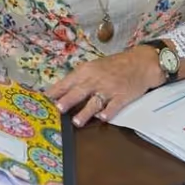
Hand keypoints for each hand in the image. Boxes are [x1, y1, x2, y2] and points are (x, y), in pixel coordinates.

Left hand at [46, 46, 164, 126]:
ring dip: (85, 112)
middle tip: (58, 108)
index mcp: (87, 71)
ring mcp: (109, 89)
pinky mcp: (122, 97)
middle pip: (79, 91)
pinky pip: (114, 106)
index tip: (44, 100)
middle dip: (68, 100)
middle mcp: (96, 79)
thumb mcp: (94, 67)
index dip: (56, 92)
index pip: (67, 82)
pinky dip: (108, 112)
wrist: (140, 63)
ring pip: (95, 102)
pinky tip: (103, 118)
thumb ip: (79, 79)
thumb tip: (60, 92)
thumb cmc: (114, 66)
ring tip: (76, 121)